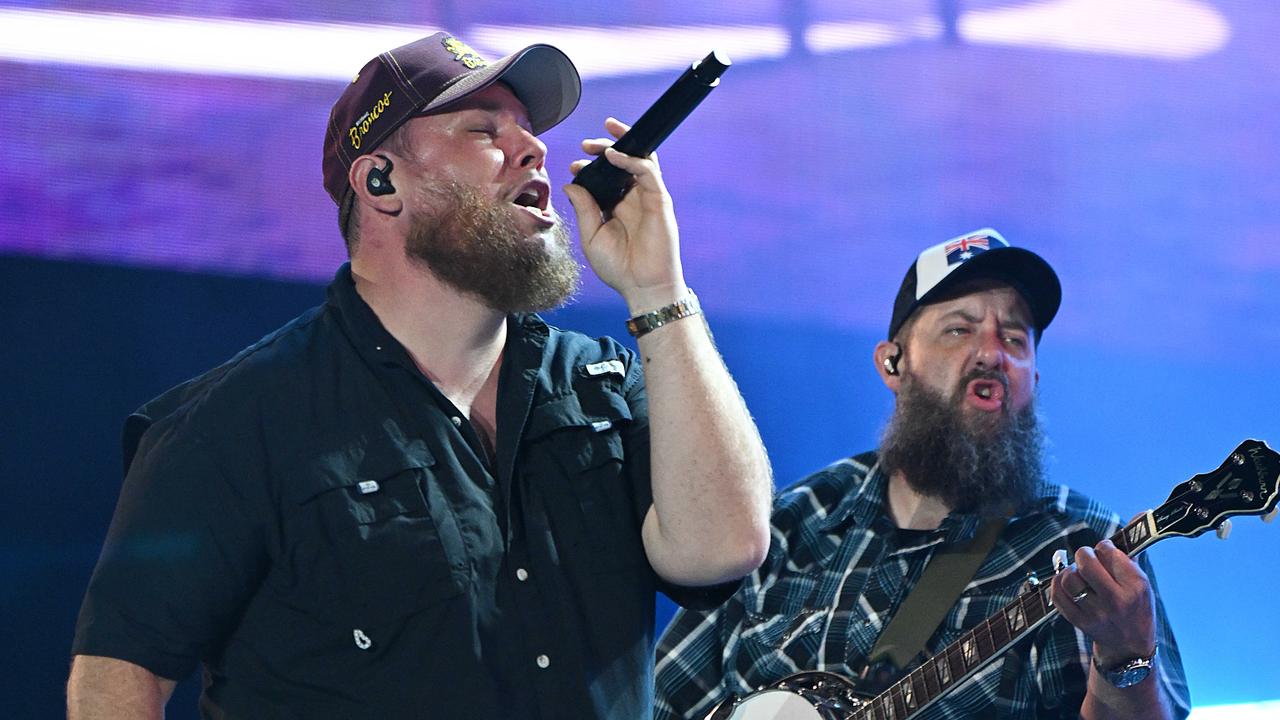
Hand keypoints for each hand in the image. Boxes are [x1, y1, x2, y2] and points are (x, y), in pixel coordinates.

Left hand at [562, 117, 686, 313]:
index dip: (589, 168)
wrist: (642, 287)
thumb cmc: (618, 268)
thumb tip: (570, 185)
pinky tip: (614, 156)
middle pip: (622, 163)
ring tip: (603, 141)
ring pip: (639, 159)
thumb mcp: (591, 237)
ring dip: (622, 144)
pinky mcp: (660, 200)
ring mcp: (648, 198)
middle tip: (586, 145)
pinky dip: (632, 159)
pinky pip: (648, 171)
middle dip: (604, 148)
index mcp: (615, 207)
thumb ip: (583, 209)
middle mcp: (632, 199)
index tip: (574, 167)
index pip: (604, 178)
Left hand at [1050, 539, 1157, 667]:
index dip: (1104, 546)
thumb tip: (1142, 513)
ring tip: (1078, 572)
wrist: (1129, 647)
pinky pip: (1057, 596)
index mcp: (1136, 586)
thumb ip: (1132, 549)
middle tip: (1087, 558)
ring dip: (1070, 570)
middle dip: (1084, 554)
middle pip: (1086, 563)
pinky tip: (1066, 582)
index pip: (1109, 552)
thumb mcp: (1142, 580)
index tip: (1105, 551)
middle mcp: (1117, 601)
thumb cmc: (1135, 606)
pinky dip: (1057, 584)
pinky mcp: (1079, 622)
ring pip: (1070, 579)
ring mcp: (1096, 613)